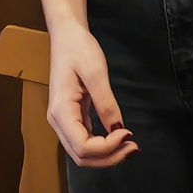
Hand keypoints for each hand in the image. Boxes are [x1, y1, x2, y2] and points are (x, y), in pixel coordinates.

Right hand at [45, 26, 136, 168]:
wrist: (67, 35)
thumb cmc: (78, 49)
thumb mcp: (95, 72)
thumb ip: (106, 103)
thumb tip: (119, 131)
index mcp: (61, 110)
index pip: (82, 147)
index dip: (107, 148)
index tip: (128, 133)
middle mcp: (58, 121)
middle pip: (81, 156)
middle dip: (109, 158)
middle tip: (134, 147)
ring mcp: (63, 121)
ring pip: (83, 153)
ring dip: (107, 156)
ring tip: (130, 146)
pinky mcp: (71, 118)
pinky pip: (85, 142)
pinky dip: (103, 147)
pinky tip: (118, 139)